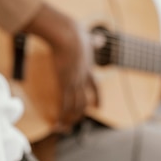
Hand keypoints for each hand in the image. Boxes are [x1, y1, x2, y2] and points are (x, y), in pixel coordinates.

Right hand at [23, 4, 97, 129]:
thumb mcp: (87, 37)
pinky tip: (58, 122)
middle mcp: (83, 77)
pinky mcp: (64, 82)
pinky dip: (62, 115)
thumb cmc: (74, 33)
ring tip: (66, 127)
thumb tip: (101, 38)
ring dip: (71, 117)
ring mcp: (74, 81)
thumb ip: (94, 40)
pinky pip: (65, 103)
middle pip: (85, 99)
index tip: (99, 107)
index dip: (97, 97)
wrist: (68, 34)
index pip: (94, 86)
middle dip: (81, 112)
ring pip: (76, 105)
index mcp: (88, 67)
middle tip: (76, 122)